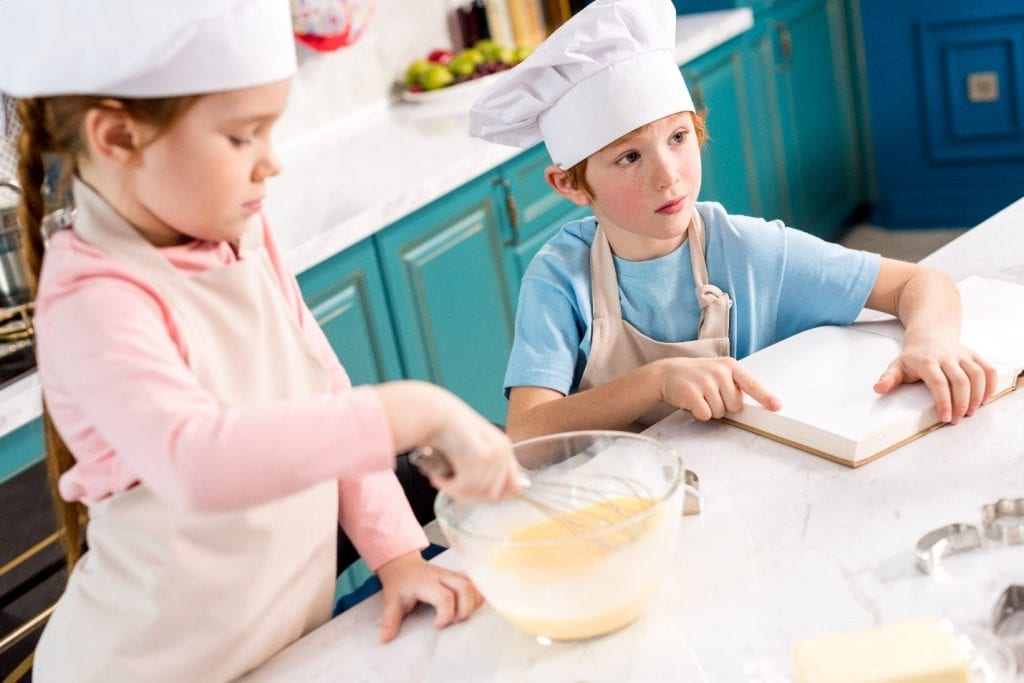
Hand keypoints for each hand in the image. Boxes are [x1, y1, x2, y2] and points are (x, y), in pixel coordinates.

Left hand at [375, 551, 482, 642]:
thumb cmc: (400, 583)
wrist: (403, 564)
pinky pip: (475, 582)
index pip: (444, 596)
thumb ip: (390, 620)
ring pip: (473, 584)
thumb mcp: (392, 601)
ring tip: (462, 615)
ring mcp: (453, 574)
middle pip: (465, 587)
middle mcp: (443, 576)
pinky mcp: (459, 576)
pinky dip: (477, 595)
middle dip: (465, 609)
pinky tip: (470, 606)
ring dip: (473, 602)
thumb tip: (384, 639)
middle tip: (454, 622)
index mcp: (426, 582)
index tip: (437, 626)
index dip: (446, 614)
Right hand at [376, 381, 519, 501]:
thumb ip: (486, 470)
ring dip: (456, 491)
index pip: (513, 488)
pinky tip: (438, 478)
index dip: (490, 496)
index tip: (470, 494)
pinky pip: (465, 487)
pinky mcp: (480, 456)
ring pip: (478, 493)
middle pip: (493, 495)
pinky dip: (448, 487)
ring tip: (441, 480)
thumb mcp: (472, 449)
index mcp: (504, 449)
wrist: (432, 413)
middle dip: (469, 497)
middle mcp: (503, 450)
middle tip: (451, 488)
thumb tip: (495, 497)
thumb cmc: (446, 430)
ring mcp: (494, 453)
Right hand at [657, 356, 779, 420]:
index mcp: (730, 366)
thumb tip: (750, 406)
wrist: (668, 372)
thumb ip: (735, 385)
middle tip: (711, 396)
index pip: (752, 384)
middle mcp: (720, 372)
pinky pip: (706, 415)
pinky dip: (700, 413)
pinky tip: (692, 401)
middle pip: (735, 406)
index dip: (766, 397)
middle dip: (724, 406)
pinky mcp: (692, 393)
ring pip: (720, 412)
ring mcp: (705, 381)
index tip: (777, 407)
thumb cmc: (697, 375)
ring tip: (700, 397)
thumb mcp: (719, 372)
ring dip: (711, 410)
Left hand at [874, 331, 996, 423]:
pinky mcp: (974, 355)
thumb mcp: (897, 365)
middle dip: (961, 403)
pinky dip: (991, 384)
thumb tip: (878, 389)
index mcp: (926, 360)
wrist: (930, 333)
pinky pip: (988, 369)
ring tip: (971, 412)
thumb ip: (888, 378)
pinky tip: (984, 399)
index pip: (938, 382)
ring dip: (978, 396)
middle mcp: (946, 356)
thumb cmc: (914, 355)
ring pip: (977, 375)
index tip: (945, 418)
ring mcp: (962, 355)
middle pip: (960, 380)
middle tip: (958, 419)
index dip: (943, 401)